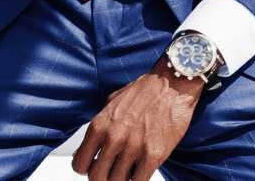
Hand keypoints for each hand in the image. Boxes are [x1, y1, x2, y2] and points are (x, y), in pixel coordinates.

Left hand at [71, 56, 201, 180]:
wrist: (174, 83)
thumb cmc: (144, 92)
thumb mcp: (111, 104)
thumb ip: (96, 130)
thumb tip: (79, 154)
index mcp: (100, 125)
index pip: (79, 164)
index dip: (87, 168)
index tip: (96, 165)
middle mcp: (114, 137)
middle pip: (96, 178)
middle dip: (104, 176)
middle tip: (114, 169)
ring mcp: (133, 147)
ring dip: (122, 178)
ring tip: (130, 168)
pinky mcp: (154, 154)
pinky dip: (138, 179)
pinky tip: (142, 169)